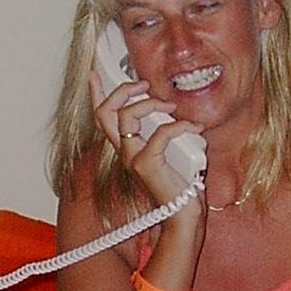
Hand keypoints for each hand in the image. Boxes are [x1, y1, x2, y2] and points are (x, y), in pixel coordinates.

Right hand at [89, 70, 203, 209]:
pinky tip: (194, 128)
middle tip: (143, 84)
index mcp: (128, 149)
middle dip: (122, 90)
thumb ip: (166, 133)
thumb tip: (176, 111)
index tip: (95, 73)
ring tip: (172, 107)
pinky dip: (181, 125)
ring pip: (126, 116)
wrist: (182, 216)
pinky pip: (161, 132)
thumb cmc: (180, 188)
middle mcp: (125, 153)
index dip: (96, 94)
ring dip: (151, 103)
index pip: (103, 118)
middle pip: (106, 112)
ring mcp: (132, 158)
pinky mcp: (146, 164)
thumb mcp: (172, 152)